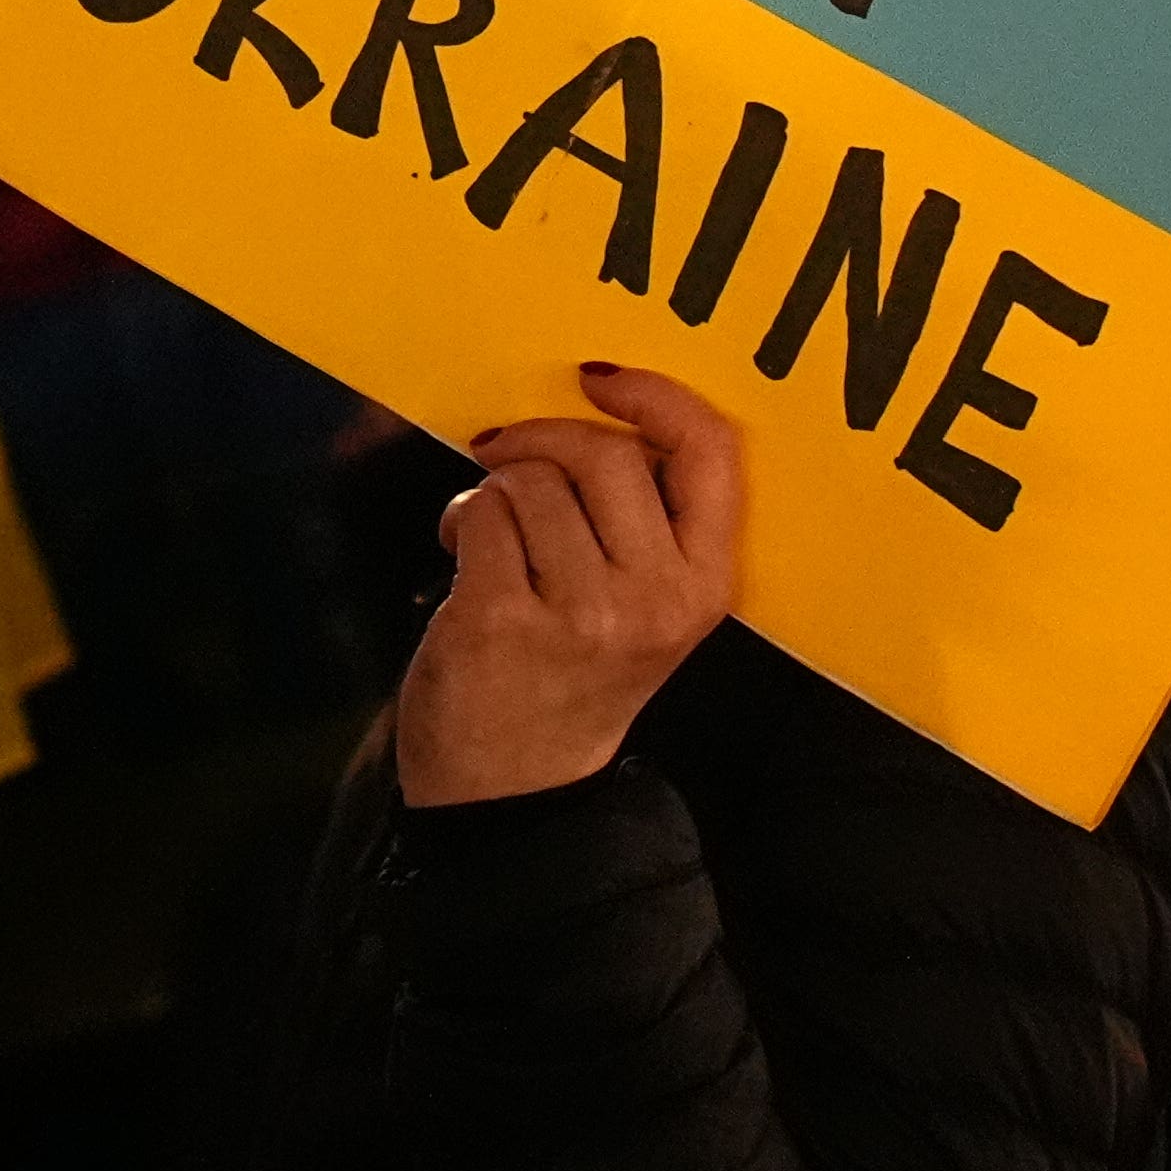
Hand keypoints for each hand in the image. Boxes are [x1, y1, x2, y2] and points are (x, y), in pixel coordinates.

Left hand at [392, 365, 745, 806]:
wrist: (513, 791)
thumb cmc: (572, 677)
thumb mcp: (647, 608)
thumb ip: (645, 521)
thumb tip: (596, 410)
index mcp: (704, 586)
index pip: (709, 452)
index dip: (655, 394)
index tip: (600, 379)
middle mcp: (654, 599)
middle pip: (605, 452)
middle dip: (545, 440)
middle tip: (510, 458)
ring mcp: (581, 613)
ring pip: (532, 479)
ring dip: (496, 491)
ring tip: (492, 538)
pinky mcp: (503, 620)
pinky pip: (481, 512)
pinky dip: (461, 519)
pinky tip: (461, 558)